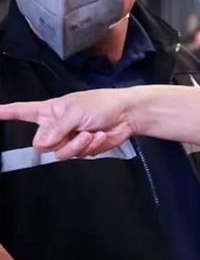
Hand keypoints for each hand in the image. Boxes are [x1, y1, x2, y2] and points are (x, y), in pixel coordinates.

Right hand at [0, 89, 137, 159]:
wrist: (127, 115)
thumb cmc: (102, 104)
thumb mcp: (75, 112)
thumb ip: (55, 129)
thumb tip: (40, 144)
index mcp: (49, 111)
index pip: (21, 112)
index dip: (5, 113)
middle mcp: (55, 126)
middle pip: (41, 144)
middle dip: (60, 140)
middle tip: (77, 130)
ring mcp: (68, 138)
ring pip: (60, 153)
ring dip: (78, 145)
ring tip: (91, 133)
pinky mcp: (82, 148)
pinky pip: (77, 155)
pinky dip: (90, 147)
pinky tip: (99, 136)